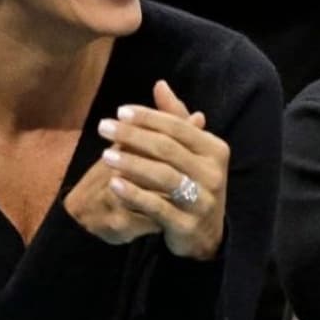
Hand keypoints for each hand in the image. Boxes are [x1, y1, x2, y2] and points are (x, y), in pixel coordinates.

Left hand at [65, 80, 229, 259]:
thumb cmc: (194, 183)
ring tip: (104, 155)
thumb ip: (176, 119)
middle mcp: (213, 173)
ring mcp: (202, 200)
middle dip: (133, 135)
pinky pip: (157, 206)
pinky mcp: (187, 224)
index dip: (148, 117)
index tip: (119, 111)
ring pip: (163, 176)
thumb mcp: (191, 152)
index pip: (178, 127)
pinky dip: (134, 194)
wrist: (206, 234)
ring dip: (131, 163)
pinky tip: (113, 184)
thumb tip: (159, 84)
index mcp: (215, 150)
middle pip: (168, 148)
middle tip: (103, 127)